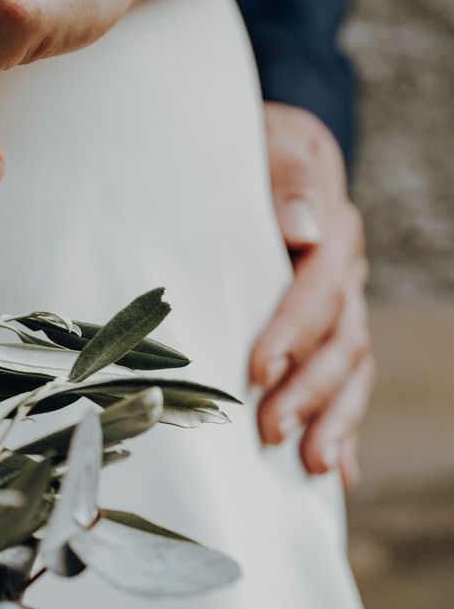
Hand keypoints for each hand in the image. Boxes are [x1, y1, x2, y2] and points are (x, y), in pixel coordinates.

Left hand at [250, 102, 373, 485]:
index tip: (258, 369)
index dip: (292, 332)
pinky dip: (343, 423)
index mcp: (333, 231)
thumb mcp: (274, 141)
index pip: (318, 290)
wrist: (270, 149)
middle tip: (271, 432)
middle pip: (340, 341)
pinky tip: (335, 467)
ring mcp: (340, 303)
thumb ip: (288, 176)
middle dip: (308, 391)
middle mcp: (344, 273)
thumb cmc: (259, 147)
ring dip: (332, 419)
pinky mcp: (325, 325)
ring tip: (310, 463)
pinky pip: (345, 378)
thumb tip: (304, 229)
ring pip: (350, 368)